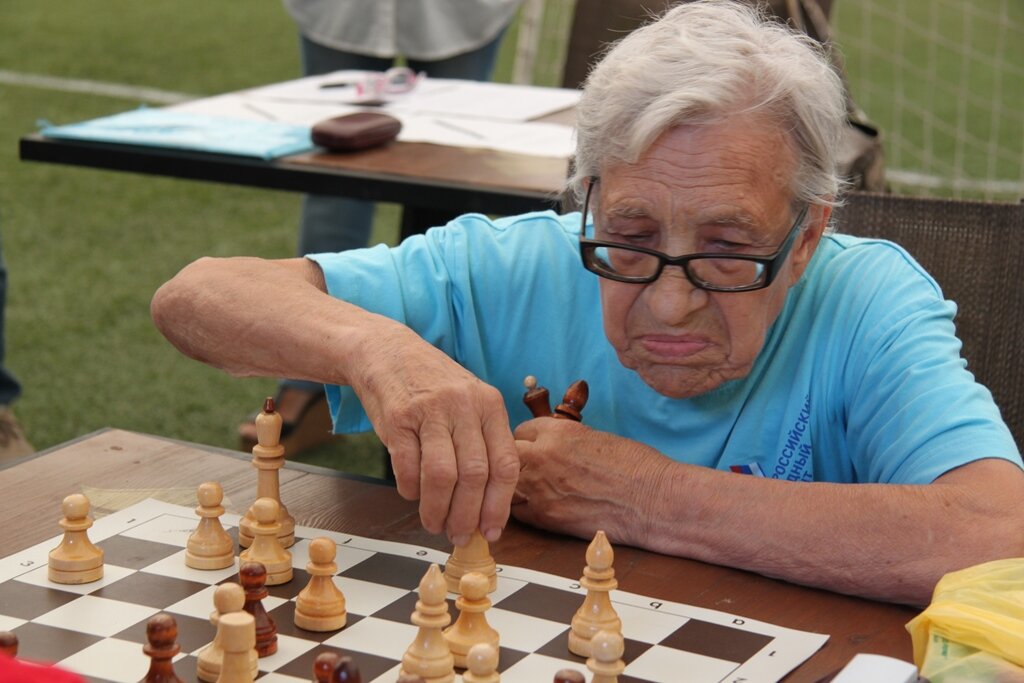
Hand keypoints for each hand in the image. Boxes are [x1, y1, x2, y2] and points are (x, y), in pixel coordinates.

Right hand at [349, 325, 519, 545]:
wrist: (387, 352)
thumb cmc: (433, 386)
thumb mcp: (470, 402)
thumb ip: (483, 444)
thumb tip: (488, 505)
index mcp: (490, 404)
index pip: (505, 464)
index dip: (500, 505)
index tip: (491, 531)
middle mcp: (464, 406)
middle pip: (475, 475)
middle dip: (467, 515)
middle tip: (458, 535)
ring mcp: (430, 411)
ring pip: (442, 476)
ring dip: (438, 510)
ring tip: (434, 524)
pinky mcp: (398, 418)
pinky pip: (407, 467)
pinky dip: (410, 490)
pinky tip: (411, 495)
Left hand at [511, 418, 670, 544]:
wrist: (652, 500)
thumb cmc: (636, 467)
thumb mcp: (596, 437)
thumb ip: (566, 439)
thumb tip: (552, 446)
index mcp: (558, 431)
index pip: (520, 430)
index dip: (526, 441)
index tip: (532, 449)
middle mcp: (543, 455)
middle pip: (507, 453)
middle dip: (514, 460)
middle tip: (527, 470)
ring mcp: (540, 487)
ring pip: (506, 483)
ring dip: (514, 486)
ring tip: (530, 491)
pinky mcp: (545, 516)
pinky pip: (517, 511)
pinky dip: (522, 510)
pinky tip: (538, 509)